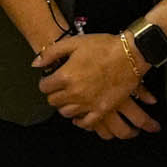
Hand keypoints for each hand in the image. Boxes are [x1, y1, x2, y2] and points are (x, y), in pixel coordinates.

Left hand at [36, 28, 156, 138]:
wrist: (130, 55)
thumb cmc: (103, 47)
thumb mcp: (74, 43)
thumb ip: (51, 53)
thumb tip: (36, 64)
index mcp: (65, 76)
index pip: (44, 87)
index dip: (47, 82)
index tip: (52, 79)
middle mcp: (74, 93)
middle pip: (53, 101)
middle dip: (55, 94)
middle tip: (61, 88)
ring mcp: (88, 103)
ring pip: (66, 113)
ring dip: (66, 105)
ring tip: (71, 97)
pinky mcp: (102, 110)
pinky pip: (86, 123)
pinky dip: (80, 121)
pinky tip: (79, 115)